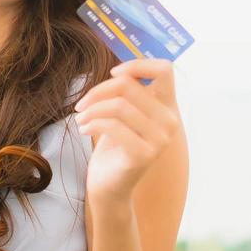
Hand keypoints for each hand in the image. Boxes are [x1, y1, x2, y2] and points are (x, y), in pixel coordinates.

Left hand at [74, 58, 180, 203]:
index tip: (113, 74)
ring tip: (80, 118)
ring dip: (91, 109)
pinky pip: (113, 126)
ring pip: (118, 105)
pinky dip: (92, 123)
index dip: (137, 65)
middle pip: (129, 85)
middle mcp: (170, 121)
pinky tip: (84, 129)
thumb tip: (118, 70)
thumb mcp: (122, 114)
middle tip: (81, 104)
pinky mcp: (144, 155)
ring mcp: (160, 140)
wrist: (109, 186)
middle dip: (98, 91)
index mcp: (167, 107)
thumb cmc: (114, 146)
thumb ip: (127, 92)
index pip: (165, 70)